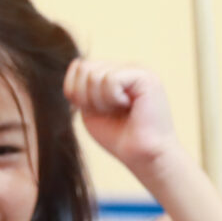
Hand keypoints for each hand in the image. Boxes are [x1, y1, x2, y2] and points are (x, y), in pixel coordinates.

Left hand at [66, 60, 182, 176]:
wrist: (144, 156)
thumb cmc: (119, 137)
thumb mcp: (90, 109)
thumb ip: (81, 87)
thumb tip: (76, 64)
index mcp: (113, 73)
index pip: (78, 67)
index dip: (77, 92)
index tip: (96, 111)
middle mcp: (126, 67)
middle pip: (83, 69)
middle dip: (88, 98)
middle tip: (111, 113)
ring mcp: (136, 69)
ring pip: (95, 76)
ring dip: (101, 102)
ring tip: (121, 111)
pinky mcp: (144, 76)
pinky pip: (111, 79)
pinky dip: (113, 99)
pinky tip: (130, 107)